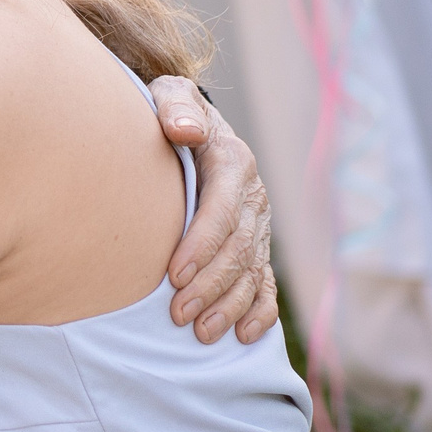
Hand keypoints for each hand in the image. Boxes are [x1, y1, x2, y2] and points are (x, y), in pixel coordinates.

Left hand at [147, 76, 278, 344]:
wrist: (187, 121)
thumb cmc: (167, 111)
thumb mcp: (167, 96)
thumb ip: (174, 107)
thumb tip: (184, 129)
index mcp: (232, 162)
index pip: (222, 210)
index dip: (201, 245)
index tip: (172, 275)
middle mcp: (252, 196)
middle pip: (237, 249)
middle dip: (210, 285)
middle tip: (178, 315)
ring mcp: (258, 223)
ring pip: (251, 271)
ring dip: (229, 305)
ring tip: (202, 333)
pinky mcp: (256, 244)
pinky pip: (265, 282)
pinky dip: (259, 311)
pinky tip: (243, 336)